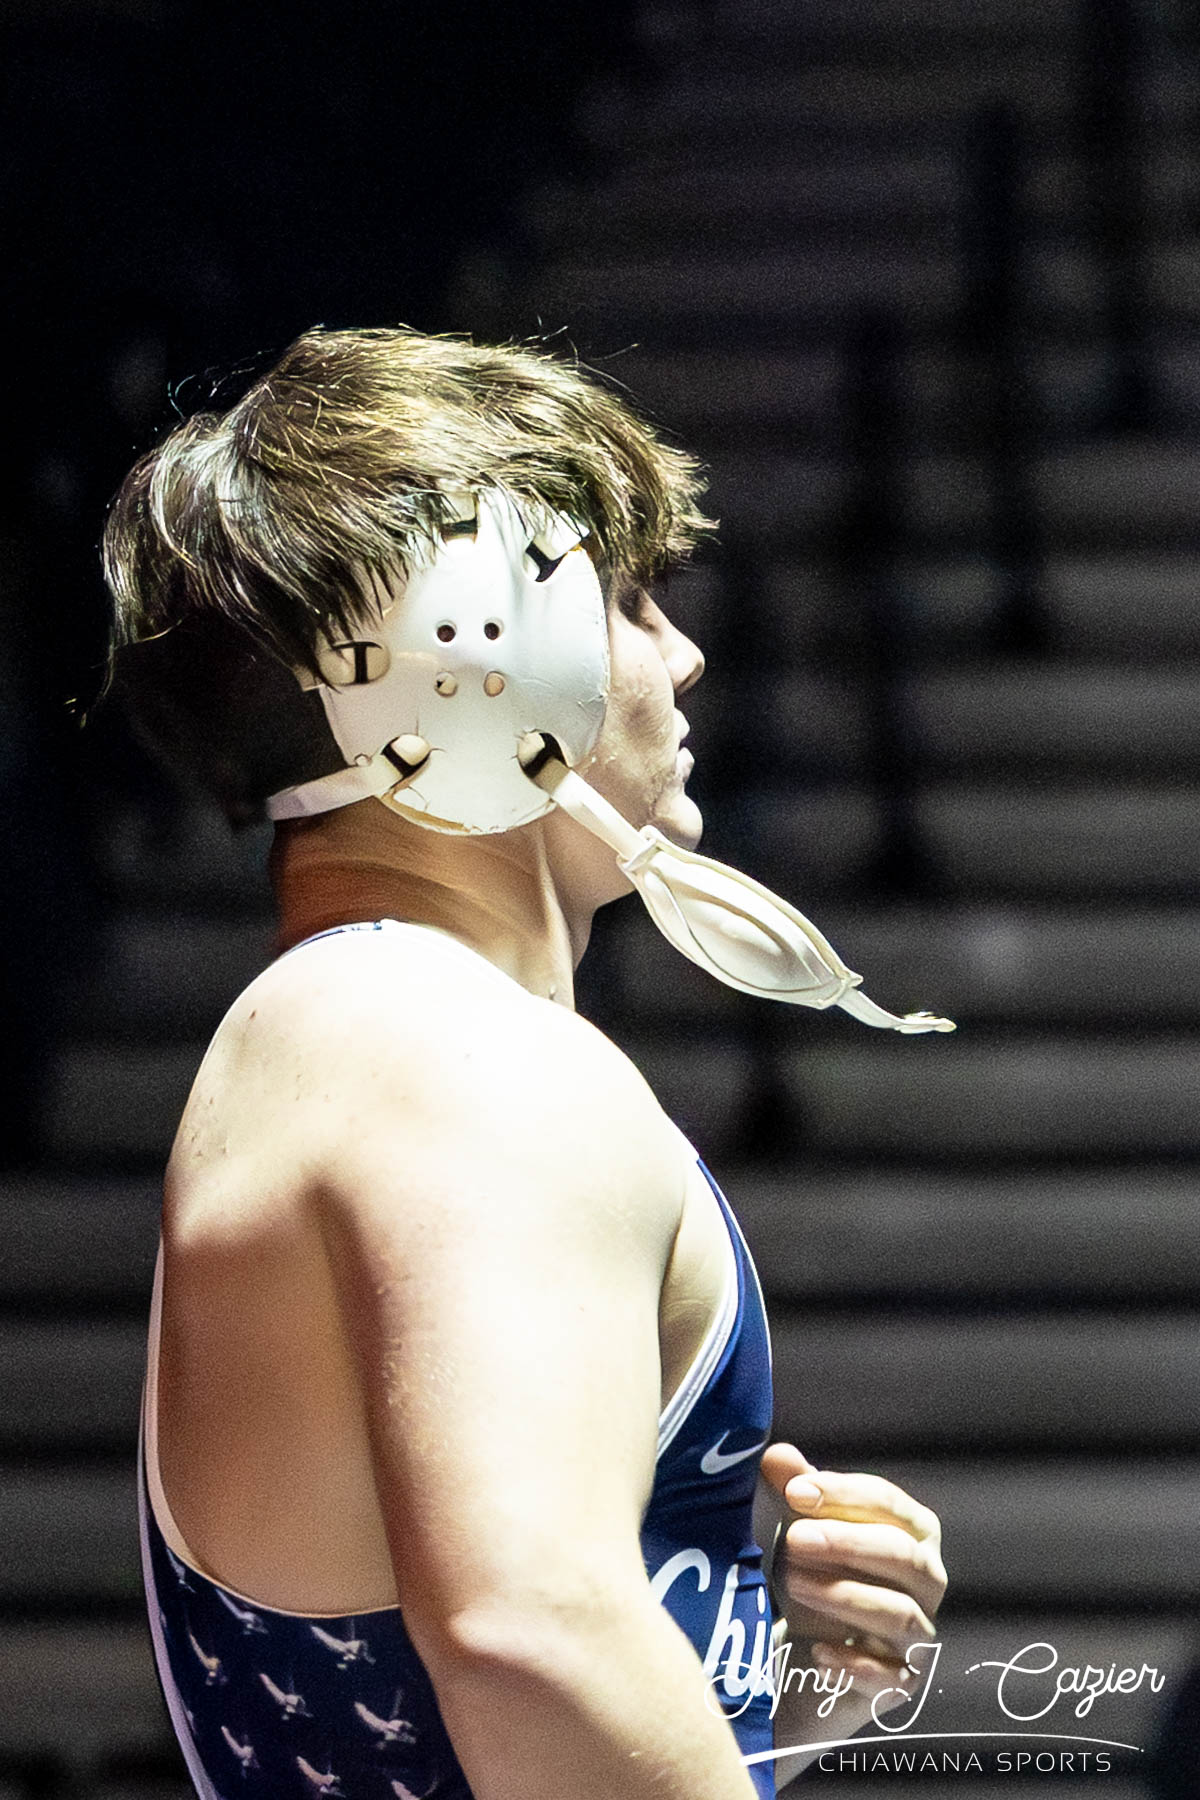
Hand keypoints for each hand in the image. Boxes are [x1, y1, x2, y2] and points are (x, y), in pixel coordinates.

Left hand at [760, 1442, 946, 1719]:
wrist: (807, 1655)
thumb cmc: (814, 1575)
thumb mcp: (800, 1528)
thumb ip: (793, 1490)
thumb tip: (778, 1455)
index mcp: (911, 1534)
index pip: (889, 1503)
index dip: (844, 1494)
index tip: (794, 1491)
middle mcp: (926, 1583)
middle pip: (904, 1556)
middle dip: (848, 1543)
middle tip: (794, 1538)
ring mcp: (918, 1637)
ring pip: (898, 1614)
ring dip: (843, 1596)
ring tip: (791, 1584)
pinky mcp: (900, 1685)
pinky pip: (888, 1677)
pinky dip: (853, 1663)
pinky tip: (815, 1651)